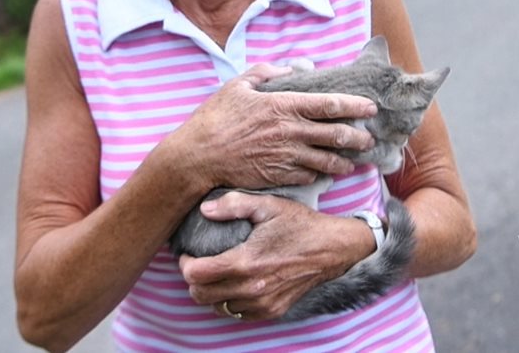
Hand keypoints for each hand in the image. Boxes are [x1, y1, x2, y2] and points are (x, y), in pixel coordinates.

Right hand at [177, 64, 376, 190]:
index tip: (370, 108)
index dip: (354, 106)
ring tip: (353, 162)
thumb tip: (292, 67)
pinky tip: (324, 173)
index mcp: (283, 106)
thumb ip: (266, 71)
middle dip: (358, 138)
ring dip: (344, 161)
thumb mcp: (238, 85)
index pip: (329, 105)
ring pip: (327, 161)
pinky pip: (308, 177)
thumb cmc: (215, 118)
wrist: (198, 157)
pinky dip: (320, 175)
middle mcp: (290, 132)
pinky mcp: (279, 177)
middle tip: (369, 140)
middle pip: (336, 135)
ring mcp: (286, 157)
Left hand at [178, 192, 374, 320]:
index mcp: (246, 262)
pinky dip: (229, 302)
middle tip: (197, 264)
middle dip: (192, 281)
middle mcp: (252, 288)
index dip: (185, 264)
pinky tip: (234, 284)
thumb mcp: (268, 205)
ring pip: (217, 308)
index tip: (187, 254)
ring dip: (210, 293)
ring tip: (214, 274)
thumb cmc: (300, 224)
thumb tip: (204, 209)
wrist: (333, 248)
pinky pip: (238, 314)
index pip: (196, 275)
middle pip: (200, 296)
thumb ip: (233, 205)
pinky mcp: (273, 310)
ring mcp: (263, 303)